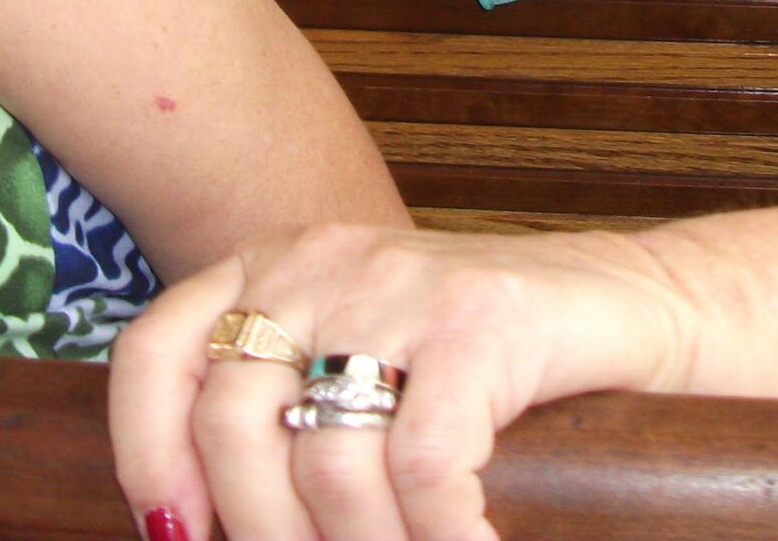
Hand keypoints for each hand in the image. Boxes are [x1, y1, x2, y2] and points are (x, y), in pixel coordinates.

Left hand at [110, 224, 698, 540]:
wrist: (632, 304)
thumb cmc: (486, 364)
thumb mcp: (363, 368)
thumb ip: (284, 418)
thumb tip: (190, 537)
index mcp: (276, 269)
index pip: (157, 351)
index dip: (145, 455)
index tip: (173, 540)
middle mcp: (323, 263)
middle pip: (233, 423)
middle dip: (262, 536)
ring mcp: (403, 287)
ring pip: (326, 462)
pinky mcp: (483, 322)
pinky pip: (426, 466)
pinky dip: (439, 540)